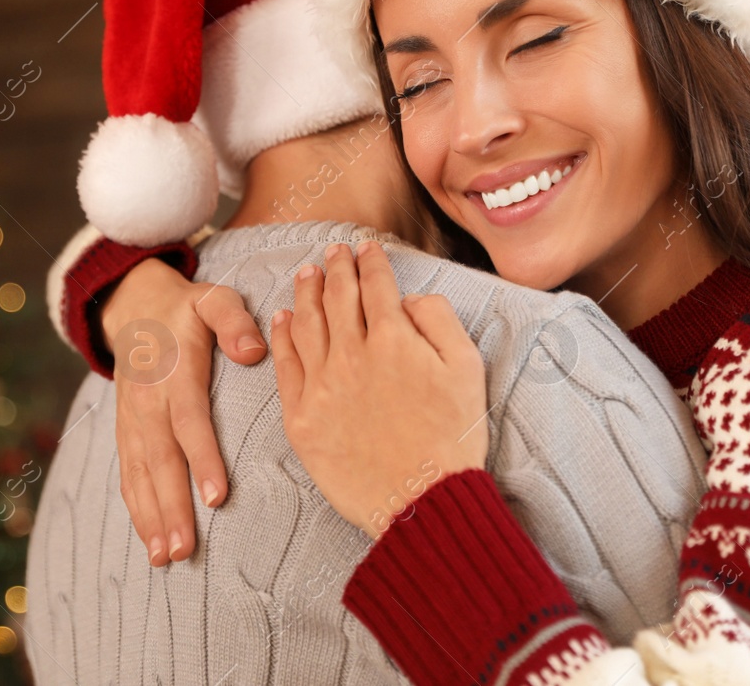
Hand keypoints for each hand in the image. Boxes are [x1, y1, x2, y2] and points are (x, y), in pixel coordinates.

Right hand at [101, 257, 265, 565]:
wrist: (133, 305)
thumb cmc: (187, 308)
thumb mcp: (213, 299)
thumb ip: (233, 321)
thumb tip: (253, 351)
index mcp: (174, 371)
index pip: (189, 420)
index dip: (202, 458)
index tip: (217, 497)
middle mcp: (148, 401)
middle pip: (160, 459)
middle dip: (171, 506)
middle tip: (184, 549)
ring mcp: (132, 419)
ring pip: (139, 474)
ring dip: (151, 517)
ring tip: (165, 557)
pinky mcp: (125, 430)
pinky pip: (128, 474)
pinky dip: (137, 508)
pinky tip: (149, 540)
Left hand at [270, 239, 487, 538]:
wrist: (423, 500)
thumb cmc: (452, 437)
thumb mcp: (467, 368)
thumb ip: (438, 320)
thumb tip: (407, 301)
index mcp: (392, 338)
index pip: (376, 285)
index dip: (371, 261)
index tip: (366, 248)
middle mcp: (351, 354)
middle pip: (337, 297)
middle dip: (336, 268)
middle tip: (333, 252)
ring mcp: (321, 386)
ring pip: (306, 324)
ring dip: (305, 292)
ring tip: (306, 273)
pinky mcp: (301, 418)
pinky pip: (285, 365)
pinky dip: (282, 335)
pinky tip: (282, 318)